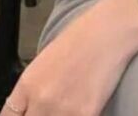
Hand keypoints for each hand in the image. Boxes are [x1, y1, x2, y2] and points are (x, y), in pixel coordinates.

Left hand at [1, 0, 137, 115]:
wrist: (110, 30)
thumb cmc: (82, 36)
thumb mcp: (46, 60)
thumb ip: (35, 88)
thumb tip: (31, 106)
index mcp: (28, 84)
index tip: (26, 115)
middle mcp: (41, 100)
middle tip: (50, 109)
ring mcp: (63, 110)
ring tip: (69, 104)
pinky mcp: (86, 114)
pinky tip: (84, 107)